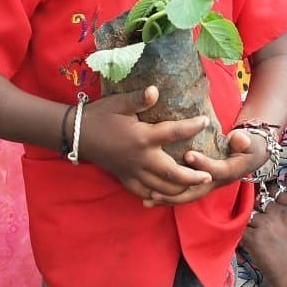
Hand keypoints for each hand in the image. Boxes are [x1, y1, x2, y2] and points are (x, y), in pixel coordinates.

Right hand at [79, 85, 212, 200]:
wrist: (77, 134)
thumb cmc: (100, 115)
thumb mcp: (119, 103)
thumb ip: (139, 98)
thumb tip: (155, 90)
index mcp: (142, 137)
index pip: (174, 133)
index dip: (192, 127)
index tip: (206, 122)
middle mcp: (141, 158)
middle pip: (172, 174)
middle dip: (193, 176)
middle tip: (209, 175)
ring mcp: (133, 172)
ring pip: (161, 188)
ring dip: (179, 190)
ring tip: (194, 187)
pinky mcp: (125, 179)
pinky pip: (144, 193)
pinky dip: (157, 196)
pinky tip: (166, 196)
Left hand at [142, 127, 267, 206]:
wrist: (250, 156)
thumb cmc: (248, 144)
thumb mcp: (250, 141)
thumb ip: (244, 140)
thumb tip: (239, 139)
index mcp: (230, 171)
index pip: (216, 170)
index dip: (203, 163)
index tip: (188, 154)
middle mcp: (217, 183)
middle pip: (196, 192)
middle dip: (177, 191)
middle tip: (157, 189)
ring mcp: (208, 187)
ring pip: (187, 197)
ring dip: (168, 199)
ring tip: (149, 199)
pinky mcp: (200, 186)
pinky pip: (183, 195)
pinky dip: (168, 198)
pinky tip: (149, 200)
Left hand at [241, 189, 286, 286]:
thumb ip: (286, 210)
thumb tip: (267, 200)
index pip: (276, 191)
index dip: (270, 197)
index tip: (268, 203)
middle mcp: (280, 213)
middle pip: (261, 201)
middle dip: (260, 210)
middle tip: (263, 224)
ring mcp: (265, 224)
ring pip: (250, 214)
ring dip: (252, 224)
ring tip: (259, 237)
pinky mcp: (253, 237)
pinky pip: (242, 228)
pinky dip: (244, 234)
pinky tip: (251, 242)